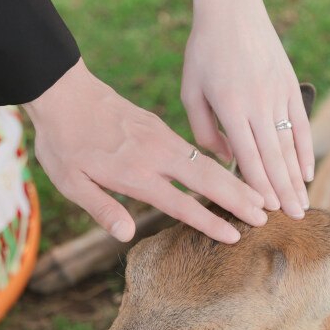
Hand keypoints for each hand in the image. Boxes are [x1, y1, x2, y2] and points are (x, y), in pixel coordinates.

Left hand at [23, 59, 268, 242]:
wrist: (63, 92)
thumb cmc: (62, 143)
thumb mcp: (70, 182)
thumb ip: (101, 208)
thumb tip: (127, 235)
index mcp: (134, 173)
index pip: (180, 204)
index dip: (209, 222)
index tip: (235, 237)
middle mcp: (155, 155)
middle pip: (207, 179)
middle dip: (239, 198)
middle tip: (267, 215)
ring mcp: (161, 138)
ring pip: (207, 163)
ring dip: (236, 180)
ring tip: (261, 195)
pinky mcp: (160, 127)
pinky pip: (197, 150)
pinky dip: (219, 164)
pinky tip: (231, 174)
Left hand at [183, 0, 314, 217]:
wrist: (232, 8)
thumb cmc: (204, 51)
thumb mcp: (190, 90)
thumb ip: (203, 129)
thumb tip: (225, 157)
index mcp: (230, 107)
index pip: (245, 157)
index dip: (256, 187)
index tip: (264, 212)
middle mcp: (257, 104)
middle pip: (272, 158)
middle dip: (282, 193)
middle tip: (293, 220)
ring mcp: (277, 95)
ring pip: (288, 145)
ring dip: (295, 179)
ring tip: (302, 205)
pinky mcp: (289, 85)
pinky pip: (299, 125)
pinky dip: (303, 151)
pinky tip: (305, 174)